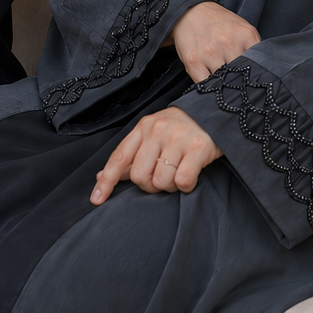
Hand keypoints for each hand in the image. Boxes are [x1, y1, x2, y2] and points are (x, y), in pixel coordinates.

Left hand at [91, 107, 221, 204]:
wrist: (215, 112)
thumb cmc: (180, 129)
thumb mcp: (153, 135)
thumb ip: (130, 156)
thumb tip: (102, 175)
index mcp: (143, 128)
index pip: (119, 157)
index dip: (107, 181)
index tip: (96, 199)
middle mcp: (158, 130)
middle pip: (140, 176)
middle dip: (150, 185)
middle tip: (162, 179)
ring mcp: (178, 138)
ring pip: (161, 181)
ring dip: (170, 186)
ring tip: (178, 173)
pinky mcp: (198, 148)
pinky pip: (183, 180)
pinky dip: (186, 185)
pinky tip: (191, 175)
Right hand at [165, 1, 259, 82]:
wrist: (190, 11)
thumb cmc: (218, 22)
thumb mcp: (242, 28)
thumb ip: (253, 46)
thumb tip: (260, 70)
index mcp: (245, 35)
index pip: (259, 64)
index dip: (257, 74)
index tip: (253, 80)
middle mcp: (229, 43)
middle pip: (242, 75)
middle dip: (241, 80)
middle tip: (238, 83)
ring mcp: (210, 53)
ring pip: (224, 82)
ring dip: (224, 85)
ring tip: (223, 81)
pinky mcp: (194, 62)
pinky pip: (205, 84)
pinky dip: (209, 88)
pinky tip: (211, 83)